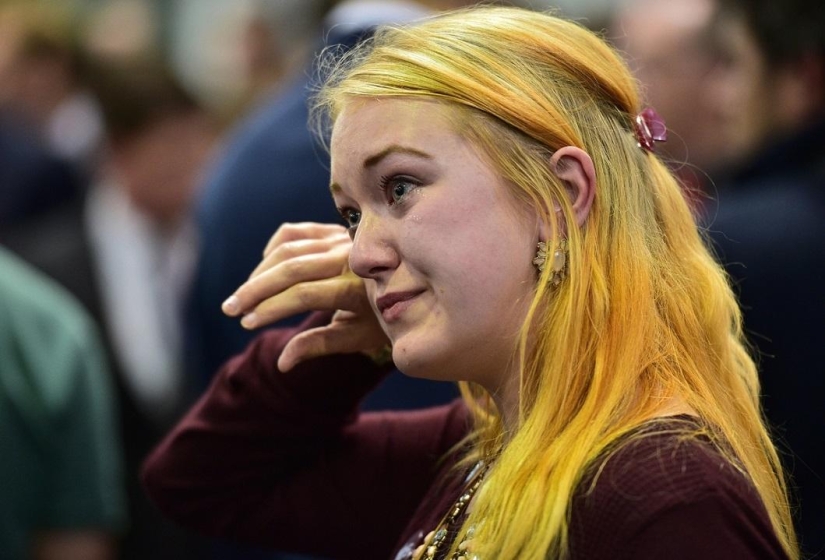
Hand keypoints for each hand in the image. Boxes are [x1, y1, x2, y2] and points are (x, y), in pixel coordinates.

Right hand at [221, 222, 388, 370]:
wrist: (409, 282)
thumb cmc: (381, 318)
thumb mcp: (356, 337)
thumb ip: (318, 345)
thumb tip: (283, 364)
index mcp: (357, 288)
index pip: (303, 295)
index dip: (272, 309)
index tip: (247, 323)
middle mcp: (348, 258)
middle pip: (290, 269)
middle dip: (255, 290)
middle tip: (230, 309)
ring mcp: (340, 239)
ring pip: (288, 250)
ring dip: (259, 273)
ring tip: (241, 297)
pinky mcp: (332, 229)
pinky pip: (294, 233)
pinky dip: (273, 250)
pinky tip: (263, 270)